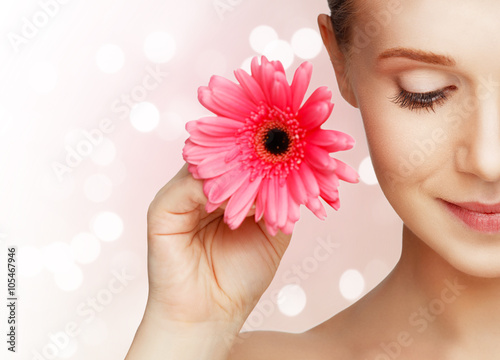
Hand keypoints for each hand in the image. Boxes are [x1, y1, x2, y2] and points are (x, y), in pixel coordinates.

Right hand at [145, 163, 292, 327]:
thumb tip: (287, 172)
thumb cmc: (240, 278)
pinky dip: (213, 187)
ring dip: (234, 169)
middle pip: (220, 156)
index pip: (240, 160)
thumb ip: (278, 202)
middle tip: (277, 148)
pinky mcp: (162, 209)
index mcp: (222, 192)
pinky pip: (188, 186)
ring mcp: (179, 197)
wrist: (211, 314)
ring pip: (205, 166)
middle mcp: (199, 189)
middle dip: (249, 153)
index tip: (289, 146)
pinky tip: (236, 200)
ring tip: (261, 173)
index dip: (262, 152)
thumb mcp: (271, 233)